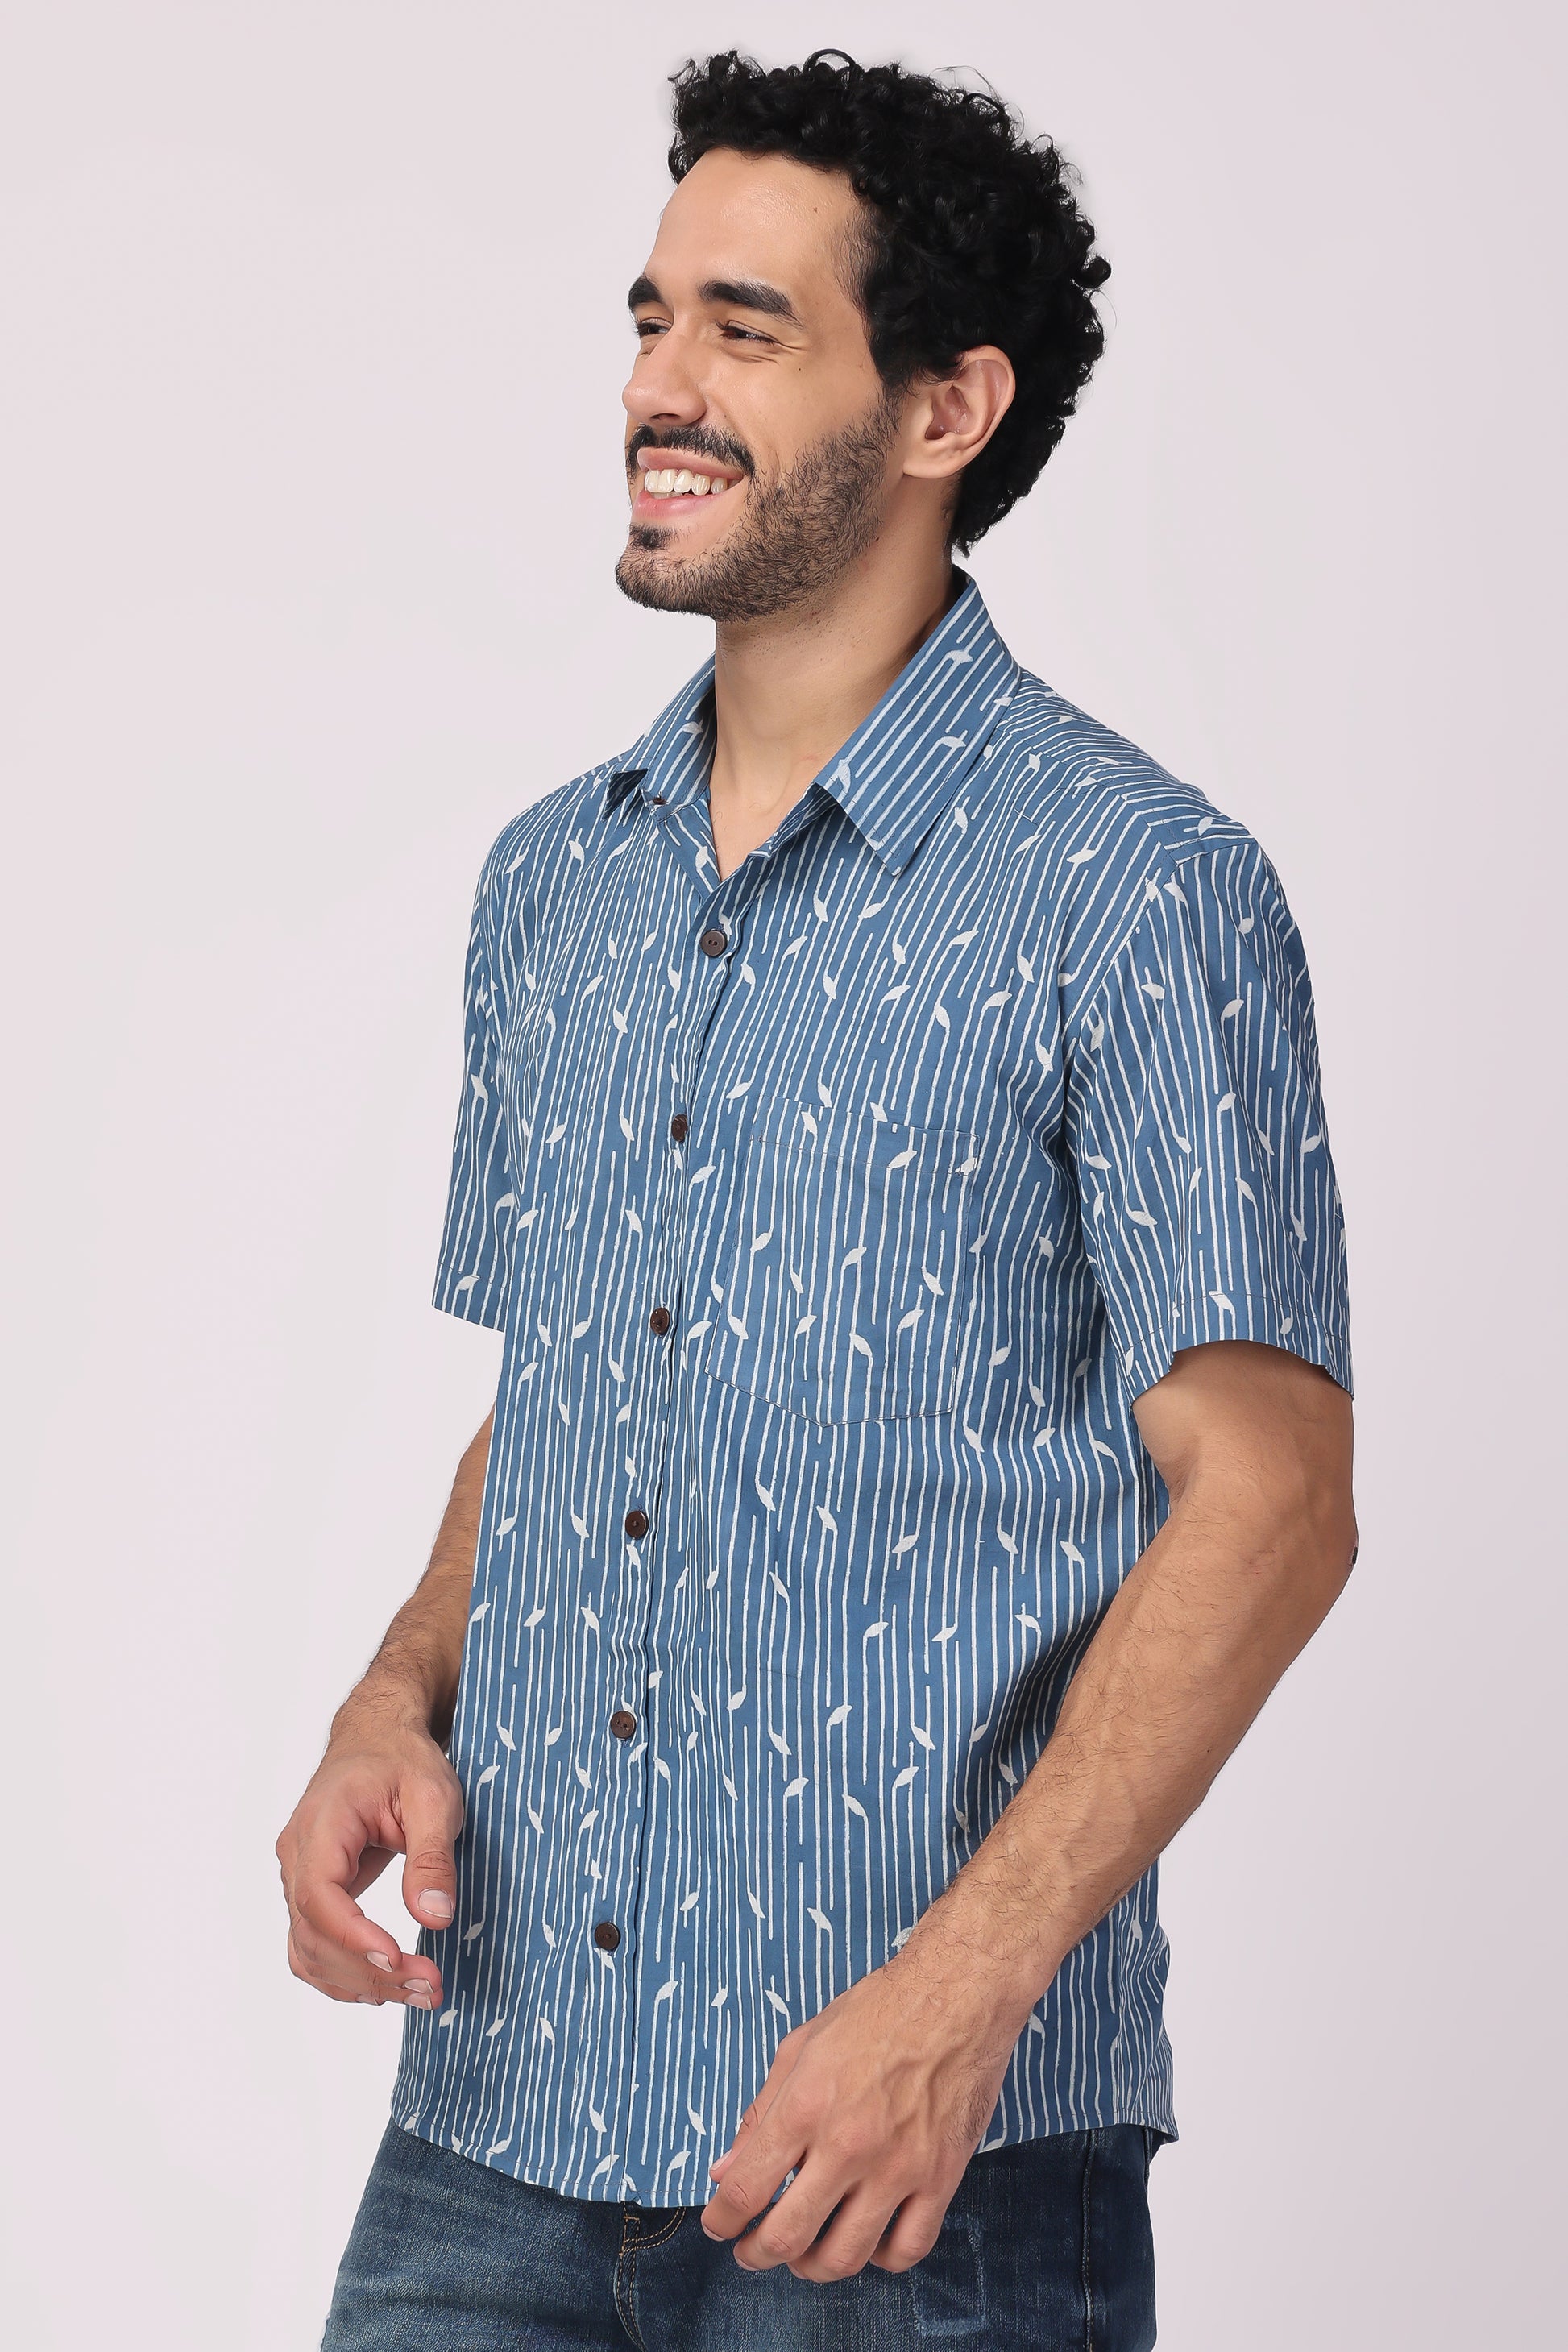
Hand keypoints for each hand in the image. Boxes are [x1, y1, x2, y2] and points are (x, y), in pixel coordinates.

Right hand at [274, 1702, 463, 2011]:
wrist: (378, 1738)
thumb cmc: (404, 1760)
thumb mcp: (434, 1795)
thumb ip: (431, 1856)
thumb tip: (434, 1917)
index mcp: (323, 1823)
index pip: (320, 1894)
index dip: (353, 1936)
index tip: (397, 1959)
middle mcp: (297, 1854)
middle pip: (313, 1932)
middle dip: (370, 1970)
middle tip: (431, 1987)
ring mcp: (298, 1875)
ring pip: (308, 1949)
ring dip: (359, 1982)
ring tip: (420, 1991)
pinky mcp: (310, 1892)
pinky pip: (312, 1945)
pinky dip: (343, 1973)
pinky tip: (385, 1984)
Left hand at [701, 1934, 1031, 2281]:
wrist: (956, 1997)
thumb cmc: (877, 2012)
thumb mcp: (801, 2047)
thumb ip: (761, 2113)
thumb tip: (724, 2171)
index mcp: (806, 2105)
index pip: (746, 2189)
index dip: (721, 2221)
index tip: (718, 2226)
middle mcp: (848, 2144)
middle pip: (787, 2236)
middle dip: (756, 2255)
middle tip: (751, 2251)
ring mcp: (898, 2167)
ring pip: (844, 2256)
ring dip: (812, 2267)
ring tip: (804, 2255)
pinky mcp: (940, 2178)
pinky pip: (906, 2250)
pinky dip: (879, 2259)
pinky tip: (866, 2240)